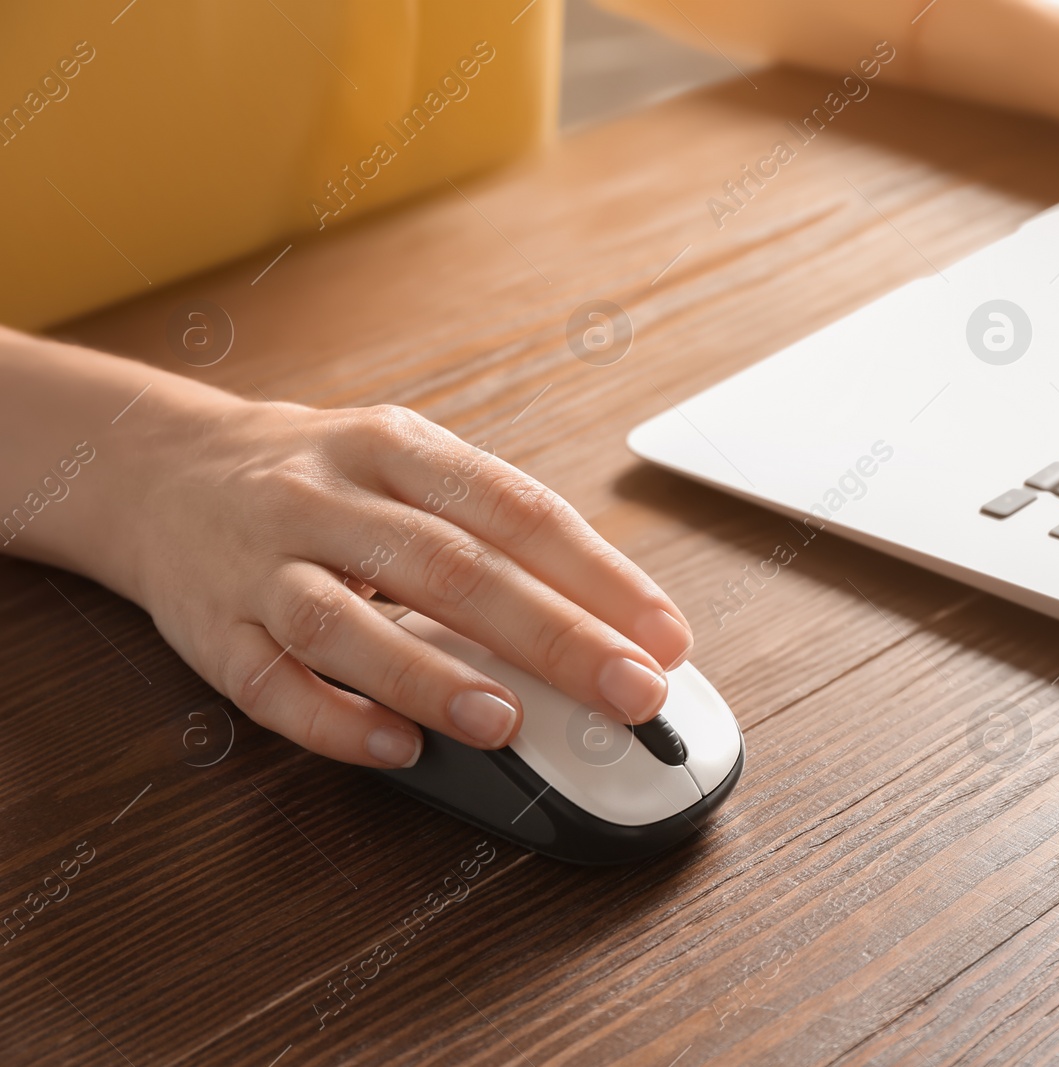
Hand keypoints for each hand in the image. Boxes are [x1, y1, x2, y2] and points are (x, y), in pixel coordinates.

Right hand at [112, 393, 692, 768]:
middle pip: (449, 567)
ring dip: (430, 678)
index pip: (515, 508)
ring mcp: (260, 563)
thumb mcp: (407, 465)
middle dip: (552, 635)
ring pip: (344, 624)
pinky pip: (266, 683)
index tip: (664, 635)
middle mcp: (326, 497)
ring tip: (506, 725)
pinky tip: (395, 748)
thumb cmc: (321, 479)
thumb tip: (609, 622)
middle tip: (629, 693)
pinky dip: (333, 721)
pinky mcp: (208, 629)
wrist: (159, 468)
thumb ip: (492, 534)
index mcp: (396, 446)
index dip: (598, 575)